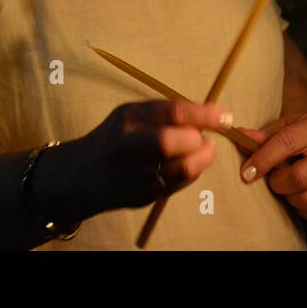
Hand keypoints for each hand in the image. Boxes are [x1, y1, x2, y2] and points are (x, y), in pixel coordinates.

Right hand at [51, 99, 231, 218]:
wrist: (81, 174)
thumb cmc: (117, 138)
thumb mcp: (132, 115)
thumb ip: (167, 112)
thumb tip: (211, 113)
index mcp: (128, 118)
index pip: (172, 111)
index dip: (204, 114)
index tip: (225, 117)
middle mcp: (128, 145)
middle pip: (172, 142)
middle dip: (197, 139)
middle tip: (205, 138)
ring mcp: (133, 173)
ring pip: (181, 168)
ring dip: (201, 159)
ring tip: (201, 151)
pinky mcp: (141, 196)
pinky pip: (178, 184)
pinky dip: (192, 173)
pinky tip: (188, 165)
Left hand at [238, 113, 306, 224]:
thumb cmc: (301, 134)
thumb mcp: (283, 127)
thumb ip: (262, 136)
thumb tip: (240, 136)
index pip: (287, 143)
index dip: (263, 160)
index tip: (247, 172)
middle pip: (299, 178)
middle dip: (278, 183)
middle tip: (274, 179)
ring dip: (290, 198)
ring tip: (289, 187)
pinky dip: (305, 211)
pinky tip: (302, 196)